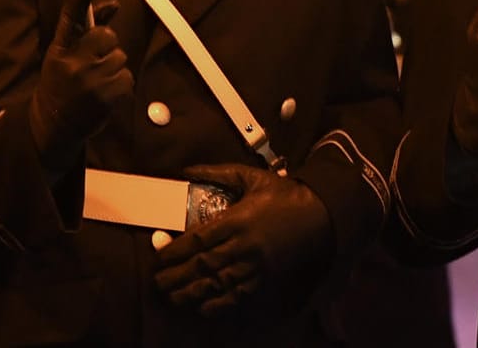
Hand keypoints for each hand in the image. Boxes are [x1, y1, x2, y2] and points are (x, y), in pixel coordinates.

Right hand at [29, 0, 131, 172]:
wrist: (55, 123)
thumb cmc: (60, 82)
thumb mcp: (63, 55)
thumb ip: (86, 29)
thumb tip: (113, 4)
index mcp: (59, 51)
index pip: (69, 22)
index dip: (76, 2)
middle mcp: (74, 64)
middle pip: (108, 37)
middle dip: (106, 47)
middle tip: (94, 61)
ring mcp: (92, 82)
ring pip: (120, 57)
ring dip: (114, 66)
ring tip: (99, 79)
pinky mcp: (107, 98)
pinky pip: (127, 77)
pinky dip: (120, 83)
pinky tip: (106, 91)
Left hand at [152, 163, 332, 318]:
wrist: (319, 214)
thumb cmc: (283, 193)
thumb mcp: (250, 176)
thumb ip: (217, 172)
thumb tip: (186, 169)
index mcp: (237, 219)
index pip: (199, 239)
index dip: (176, 251)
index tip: (158, 258)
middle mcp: (244, 245)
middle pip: (205, 265)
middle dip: (178, 276)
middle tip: (157, 282)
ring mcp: (256, 264)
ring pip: (219, 283)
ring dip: (194, 292)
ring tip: (173, 298)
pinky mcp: (267, 276)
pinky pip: (241, 294)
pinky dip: (222, 303)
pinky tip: (204, 308)